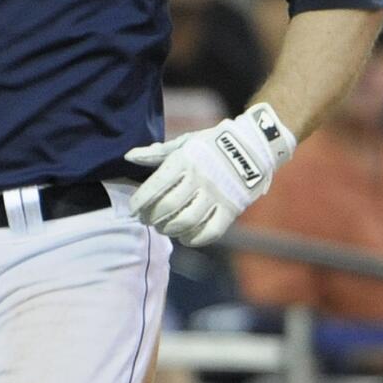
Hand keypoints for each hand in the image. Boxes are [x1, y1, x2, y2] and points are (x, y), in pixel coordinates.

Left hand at [125, 101, 296, 246]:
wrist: (253, 146)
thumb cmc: (212, 144)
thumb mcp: (184, 143)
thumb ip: (156, 153)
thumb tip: (129, 157)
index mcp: (185, 161)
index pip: (154, 187)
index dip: (139, 202)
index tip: (133, 210)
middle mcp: (199, 178)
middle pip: (167, 208)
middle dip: (152, 218)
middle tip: (147, 220)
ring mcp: (217, 195)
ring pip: (186, 222)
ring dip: (170, 229)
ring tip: (164, 228)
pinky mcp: (232, 209)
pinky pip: (210, 232)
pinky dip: (194, 239)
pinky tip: (185, 237)